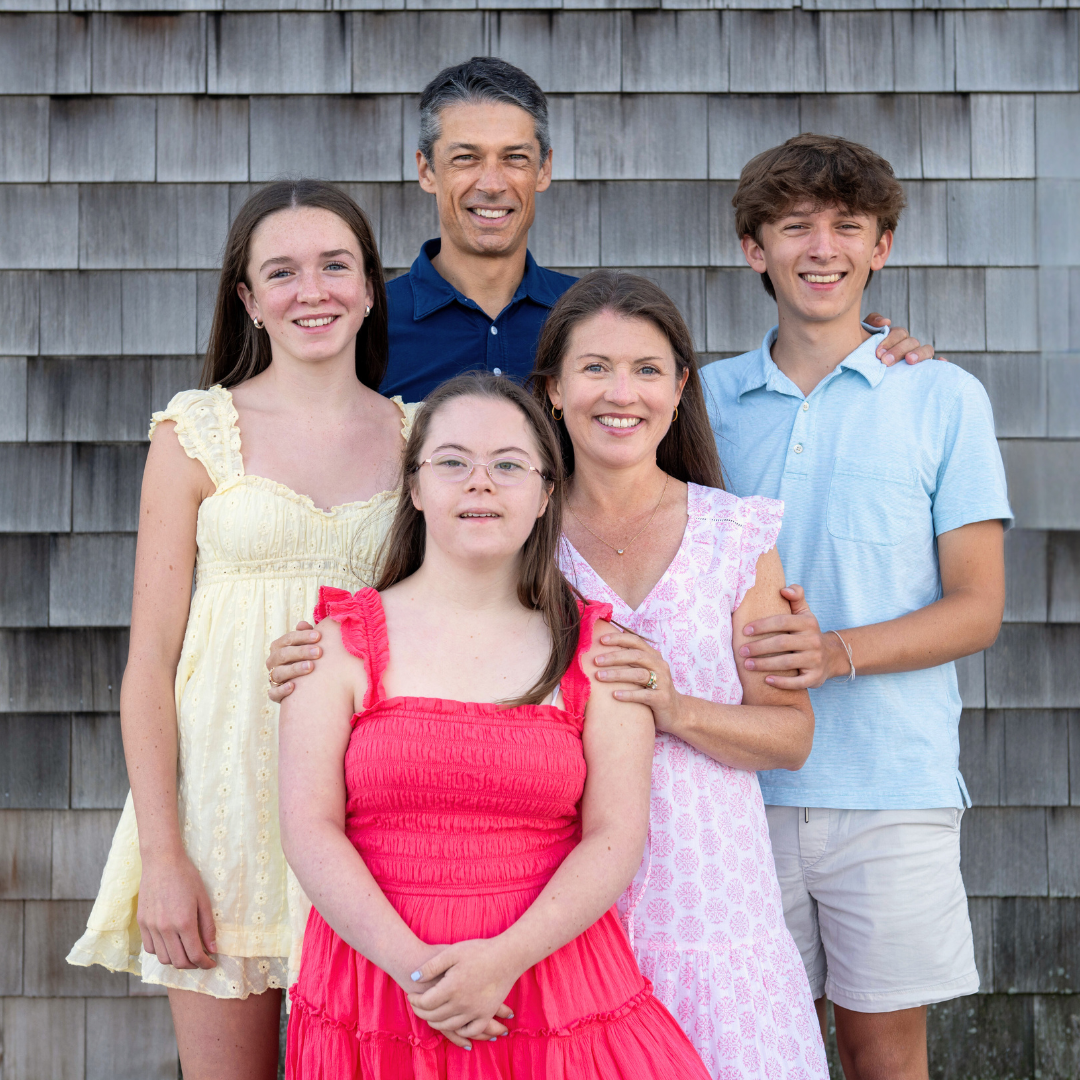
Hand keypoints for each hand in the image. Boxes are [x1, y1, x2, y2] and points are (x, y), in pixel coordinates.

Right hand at [137, 849, 216, 969]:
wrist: (162, 862)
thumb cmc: (187, 877)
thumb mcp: (204, 899)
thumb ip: (208, 926)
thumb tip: (213, 948)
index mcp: (184, 922)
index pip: (195, 955)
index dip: (206, 964)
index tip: (212, 963)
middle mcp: (165, 928)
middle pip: (179, 961)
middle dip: (193, 965)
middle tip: (202, 960)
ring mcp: (151, 927)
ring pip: (163, 958)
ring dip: (177, 961)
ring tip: (187, 953)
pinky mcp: (141, 923)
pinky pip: (150, 948)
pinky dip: (161, 952)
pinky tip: (171, 944)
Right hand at [266, 621, 321, 702]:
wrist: (302, 684)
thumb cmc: (305, 658)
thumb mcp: (306, 645)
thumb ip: (305, 634)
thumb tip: (303, 624)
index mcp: (278, 647)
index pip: (288, 639)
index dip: (302, 636)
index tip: (318, 636)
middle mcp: (273, 661)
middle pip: (283, 655)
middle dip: (301, 652)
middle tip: (319, 651)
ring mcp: (272, 678)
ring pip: (279, 673)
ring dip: (295, 669)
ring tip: (311, 667)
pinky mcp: (275, 693)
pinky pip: (274, 693)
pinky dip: (282, 690)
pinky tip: (293, 686)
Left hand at [406, 940, 518, 1048]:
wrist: (507, 956)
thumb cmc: (479, 951)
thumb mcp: (452, 952)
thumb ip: (431, 966)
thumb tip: (413, 978)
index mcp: (451, 988)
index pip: (426, 1003)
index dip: (415, 1001)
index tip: (411, 995)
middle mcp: (461, 1004)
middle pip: (435, 1017)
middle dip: (421, 1013)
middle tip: (416, 1006)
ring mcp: (475, 1011)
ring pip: (450, 1026)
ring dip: (436, 1023)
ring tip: (430, 1016)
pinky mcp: (487, 1014)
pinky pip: (471, 1030)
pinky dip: (460, 1031)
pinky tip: (454, 1025)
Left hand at [593, 630, 680, 733]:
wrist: (676, 713)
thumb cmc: (653, 690)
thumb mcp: (644, 671)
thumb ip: (630, 660)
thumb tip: (606, 646)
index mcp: (653, 656)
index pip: (636, 641)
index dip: (618, 638)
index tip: (600, 640)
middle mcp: (660, 666)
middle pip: (636, 656)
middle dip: (614, 657)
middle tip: (595, 661)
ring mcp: (663, 682)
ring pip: (638, 674)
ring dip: (617, 674)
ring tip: (599, 677)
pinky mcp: (662, 699)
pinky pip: (644, 695)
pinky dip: (629, 694)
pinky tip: (614, 695)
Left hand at [739, 585, 829, 689]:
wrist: (831, 657)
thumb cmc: (807, 632)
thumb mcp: (805, 613)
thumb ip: (796, 596)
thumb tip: (784, 589)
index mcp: (808, 623)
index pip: (782, 621)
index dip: (762, 625)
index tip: (744, 630)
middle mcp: (813, 640)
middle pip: (782, 643)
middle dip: (759, 647)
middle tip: (741, 650)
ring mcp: (815, 660)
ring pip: (787, 662)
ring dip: (764, 664)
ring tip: (746, 665)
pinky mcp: (815, 678)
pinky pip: (797, 682)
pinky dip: (782, 682)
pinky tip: (766, 680)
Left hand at [865, 313, 943, 365]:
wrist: (863, 377)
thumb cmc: (864, 355)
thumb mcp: (862, 338)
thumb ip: (871, 323)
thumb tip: (887, 321)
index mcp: (897, 338)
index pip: (899, 334)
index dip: (890, 340)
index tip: (878, 353)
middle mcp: (909, 347)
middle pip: (912, 342)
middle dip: (899, 350)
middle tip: (886, 361)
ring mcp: (918, 359)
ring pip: (927, 350)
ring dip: (920, 354)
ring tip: (909, 361)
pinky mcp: (923, 372)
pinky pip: (937, 367)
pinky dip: (942, 363)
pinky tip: (942, 362)